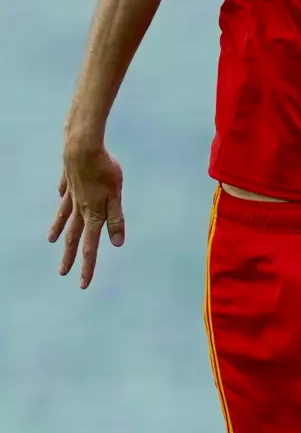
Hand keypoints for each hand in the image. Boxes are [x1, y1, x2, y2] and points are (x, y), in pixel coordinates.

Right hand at [49, 144, 124, 288]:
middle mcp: (79, 207)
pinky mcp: (68, 178)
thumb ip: (116, 219)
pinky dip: (62, 196)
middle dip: (69, 256)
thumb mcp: (116, 196)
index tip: (82, 285)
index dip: (88, 266)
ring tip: (51, 241)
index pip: (90, 246)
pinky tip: (59, 195)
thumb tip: (117, 243)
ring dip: (58, 230)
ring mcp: (71, 193)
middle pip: (73, 236)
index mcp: (92, 214)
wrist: (82, 147)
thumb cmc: (103, 171)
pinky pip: (64, 191)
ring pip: (64, 216)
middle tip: (62, 273)